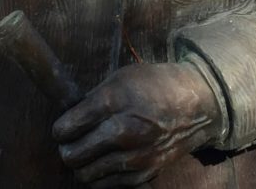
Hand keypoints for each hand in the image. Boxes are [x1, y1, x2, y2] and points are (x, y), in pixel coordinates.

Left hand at [53, 62, 222, 186]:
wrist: (195, 104)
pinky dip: (101, 175)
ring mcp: (135, 156)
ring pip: (86, 174)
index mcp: (113, 101)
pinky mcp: (145, 173)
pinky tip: (106, 160)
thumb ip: (93, 99)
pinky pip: (107, 184)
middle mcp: (123, 131)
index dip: (60, 129)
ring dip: (82, 165)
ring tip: (89, 152)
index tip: (63, 128)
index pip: (67, 127)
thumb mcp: (121, 78)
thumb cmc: (155, 85)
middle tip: (72, 142)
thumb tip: (69, 116)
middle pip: (72, 156)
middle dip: (67, 149)